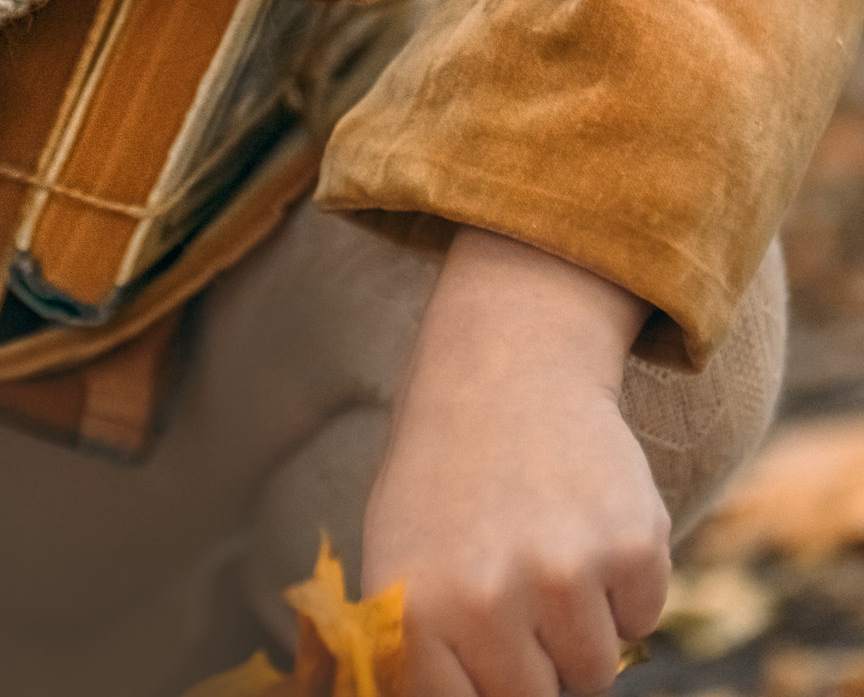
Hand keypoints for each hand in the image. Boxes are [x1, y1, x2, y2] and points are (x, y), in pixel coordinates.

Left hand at [362, 227, 668, 696]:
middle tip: (511, 595)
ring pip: (594, 668)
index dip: (480, 686)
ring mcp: (565, 577)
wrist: (503, 375)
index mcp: (417, 611)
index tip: (485, 658)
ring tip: (540, 551)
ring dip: (578, 628)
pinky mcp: (632, 550)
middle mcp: (488, 602)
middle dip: (531, 665)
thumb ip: (423, 652)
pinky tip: (581, 525)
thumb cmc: (442, 481)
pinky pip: (642, 620)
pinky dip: (623, 590)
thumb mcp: (398, 560)